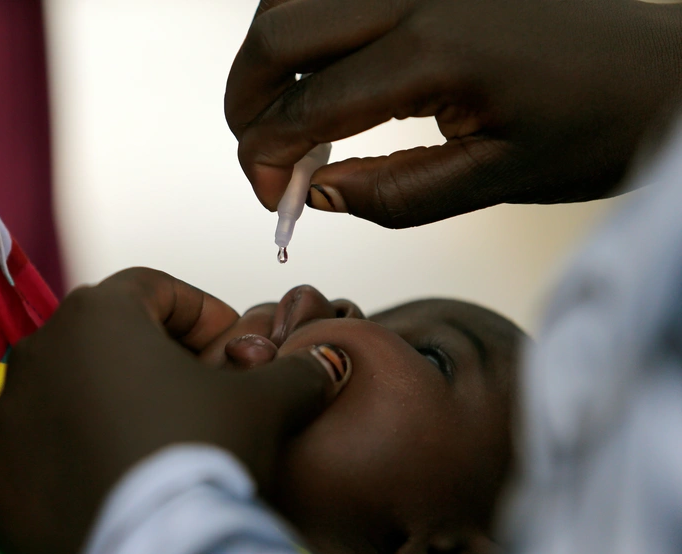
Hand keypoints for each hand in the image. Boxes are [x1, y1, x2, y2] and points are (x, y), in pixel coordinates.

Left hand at [0, 268, 350, 553]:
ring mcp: (4, 416)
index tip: (233, 347)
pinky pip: (32, 453)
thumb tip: (326, 361)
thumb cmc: (203, 455)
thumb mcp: (265, 403)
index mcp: (98, 314)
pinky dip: (68, 458)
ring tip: (153, 443)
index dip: (203, 313)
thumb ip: (296, 369)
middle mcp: (37, 352)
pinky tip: (109, 482)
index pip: (155, 288)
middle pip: (107, 339)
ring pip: (65, 394)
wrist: (154, 552)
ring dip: (108, 406)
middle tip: (198, 397)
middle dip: (155, 360)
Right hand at [226, 0, 681, 227]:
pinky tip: (321, 67)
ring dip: (269, 57)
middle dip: (246, 103)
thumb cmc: (593, 127)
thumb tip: (314, 194)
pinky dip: (306, 24)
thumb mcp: (494, 180)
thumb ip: (392, 194)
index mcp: (435, 50)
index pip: (306, 105)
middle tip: (258, 155)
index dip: (265, 158)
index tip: (270, 196)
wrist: (658, 68)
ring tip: (284, 113)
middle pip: (277, 33)